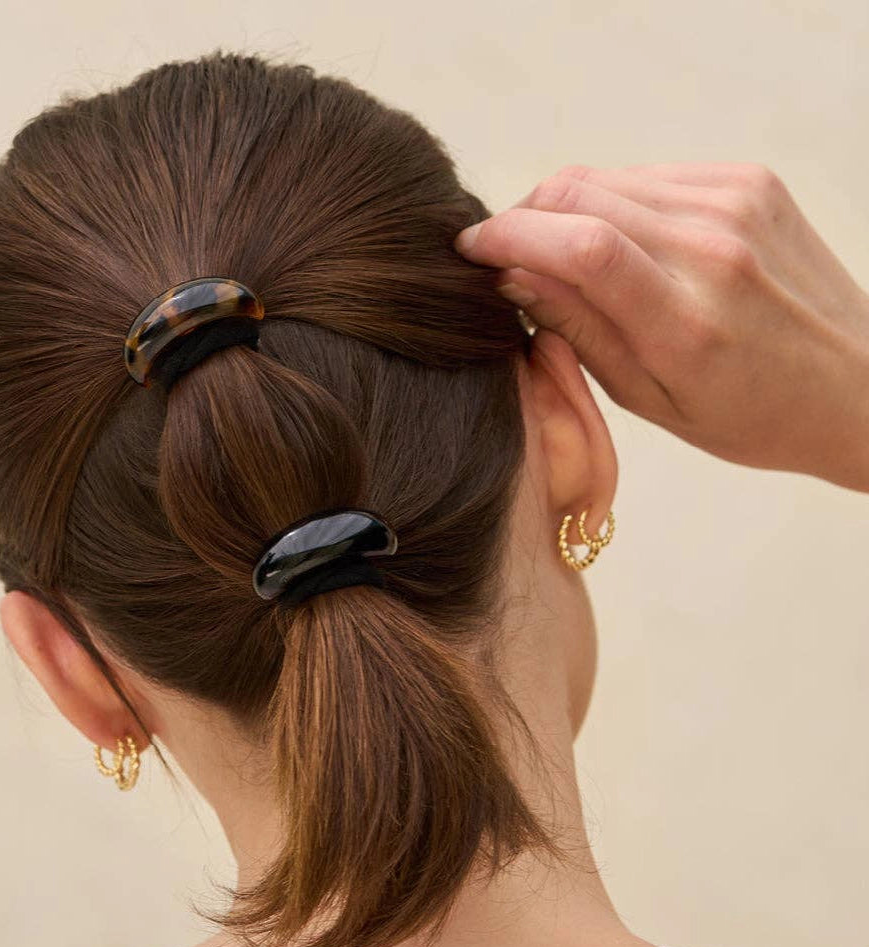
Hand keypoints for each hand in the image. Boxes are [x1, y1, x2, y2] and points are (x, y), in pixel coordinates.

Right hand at [454, 163, 868, 492]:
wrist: (856, 385)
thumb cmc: (754, 415)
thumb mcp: (653, 401)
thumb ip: (581, 333)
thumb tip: (513, 277)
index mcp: (688, 321)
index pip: (578, 245)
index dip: (509, 236)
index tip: (472, 250)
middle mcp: (714, 249)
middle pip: (582, 195)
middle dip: (525, 218)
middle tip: (504, 255)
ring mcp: (737, 205)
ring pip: (610, 179)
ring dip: (565, 209)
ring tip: (559, 257)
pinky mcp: (750, 181)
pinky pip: (651, 176)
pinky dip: (616, 202)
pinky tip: (620, 245)